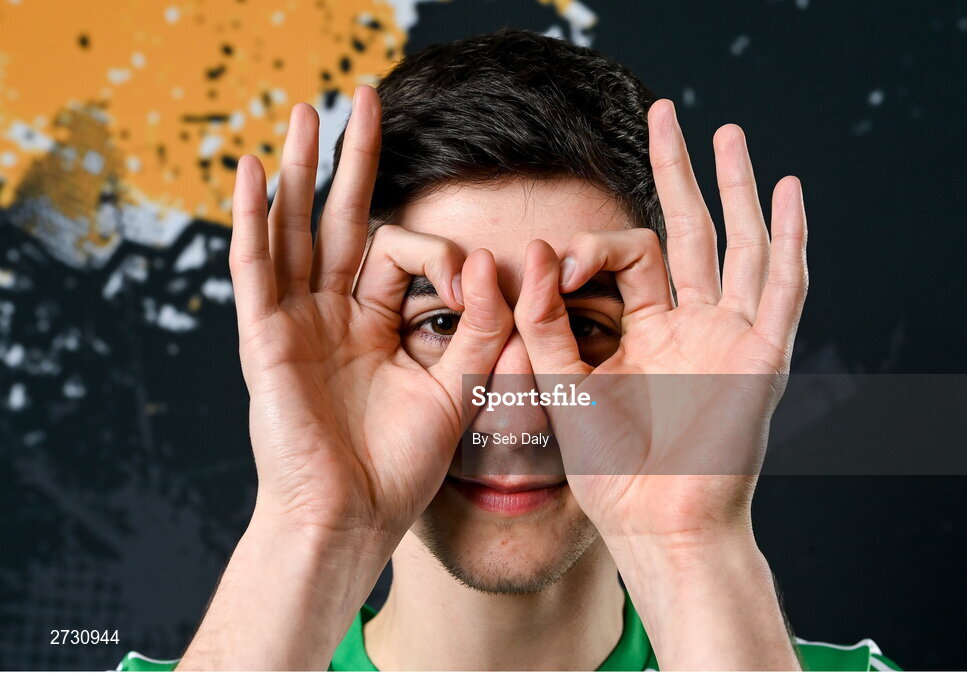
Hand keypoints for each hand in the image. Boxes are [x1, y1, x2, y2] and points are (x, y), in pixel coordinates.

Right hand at [230, 87, 511, 543]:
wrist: (352, 522)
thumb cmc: (400, 468)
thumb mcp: (458, 390)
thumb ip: (480, 329)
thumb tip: (493, 262)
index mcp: (375, 327)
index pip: (404, 256)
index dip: (444, 256)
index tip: (477, 281)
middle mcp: (332, 316)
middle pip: (343, 222)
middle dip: (355, 162)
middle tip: (366, 99)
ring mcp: (295, 323)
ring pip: (296, 231)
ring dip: (302, 172)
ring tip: (307, 111)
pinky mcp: (265, 339)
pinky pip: (255, 269)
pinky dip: (251, 220)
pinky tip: (256, 171)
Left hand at [515, 101, 807, 547]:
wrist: (654, 525)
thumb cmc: (609, 469)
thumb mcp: (561, 382)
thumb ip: (543, 319)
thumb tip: (533, 249)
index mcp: (646, 332)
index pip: (630, 258)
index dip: (592, 247)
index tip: (557, 262)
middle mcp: (692, 326)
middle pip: (690, 231)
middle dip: (678, 172)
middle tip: (666, 115)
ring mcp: (731, 337)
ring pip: (739, 245)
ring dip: (737, 189)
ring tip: (728, 133)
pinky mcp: (762, 355)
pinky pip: (783, 287)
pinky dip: (790, 239)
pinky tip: (789, 190)